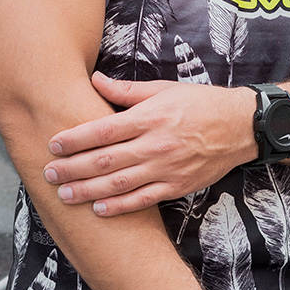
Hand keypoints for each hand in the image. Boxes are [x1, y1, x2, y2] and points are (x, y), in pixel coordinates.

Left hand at [45, 73, 256, 214]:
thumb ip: (127, 90)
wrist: (240, 126)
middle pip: (105, 160)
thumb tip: (95, 80)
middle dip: (73, 168)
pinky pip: (142, 200)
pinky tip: (99, 209)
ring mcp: (166, 169)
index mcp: (150, 117)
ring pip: (119, 184)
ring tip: (65, 194)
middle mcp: (155, 145)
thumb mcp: (164, 89)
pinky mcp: (176, 186)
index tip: (53, 145)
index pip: (103, 130)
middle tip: (49, 173)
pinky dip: (119, 207)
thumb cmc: (201, 103)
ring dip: (88, 191)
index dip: (75, 139)